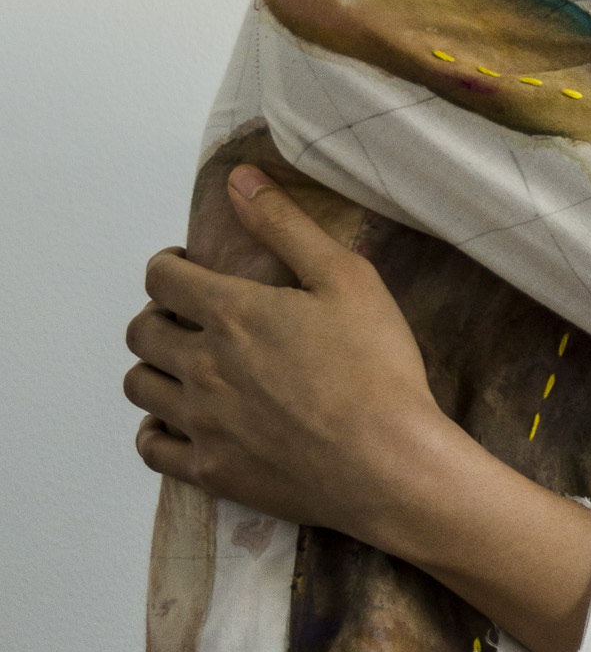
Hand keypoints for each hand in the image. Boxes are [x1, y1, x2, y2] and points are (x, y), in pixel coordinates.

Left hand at [124, 164, 450, 540]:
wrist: (391, 465)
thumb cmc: (378, 370)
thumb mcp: (347, 278)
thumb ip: (286, 225)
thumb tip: (238, 179)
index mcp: (231, 313)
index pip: (161, 278)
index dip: (168, 267)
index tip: (185, 270)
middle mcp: (203, 366)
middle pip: (141, 332)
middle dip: (158, 316)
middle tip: (188, 318)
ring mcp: (202, 423)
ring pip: (139, 387)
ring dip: (154, 368)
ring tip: (184, 367)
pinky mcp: (212, 471)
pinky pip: (152, 448)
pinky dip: (154, 430)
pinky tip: (178, 423)